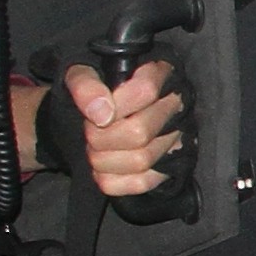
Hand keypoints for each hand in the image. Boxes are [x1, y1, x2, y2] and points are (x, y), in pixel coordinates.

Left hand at [70, 60, 184, 196]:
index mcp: (158, 73)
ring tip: (94, 148)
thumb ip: (85, 85)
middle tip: (89, 132)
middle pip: (140, 132)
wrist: (97, 110)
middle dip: (101, 137)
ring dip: (103, 159)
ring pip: (141, 160)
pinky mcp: (167, 168)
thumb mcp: (80, 73)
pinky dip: (111, 180)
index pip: (146, 90)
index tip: (94, 113)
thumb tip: (101, 114)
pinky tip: (102, 167)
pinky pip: (141, 183)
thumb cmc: (93, 88)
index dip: (115, 106)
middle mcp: (175, 106)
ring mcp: (174, 139)